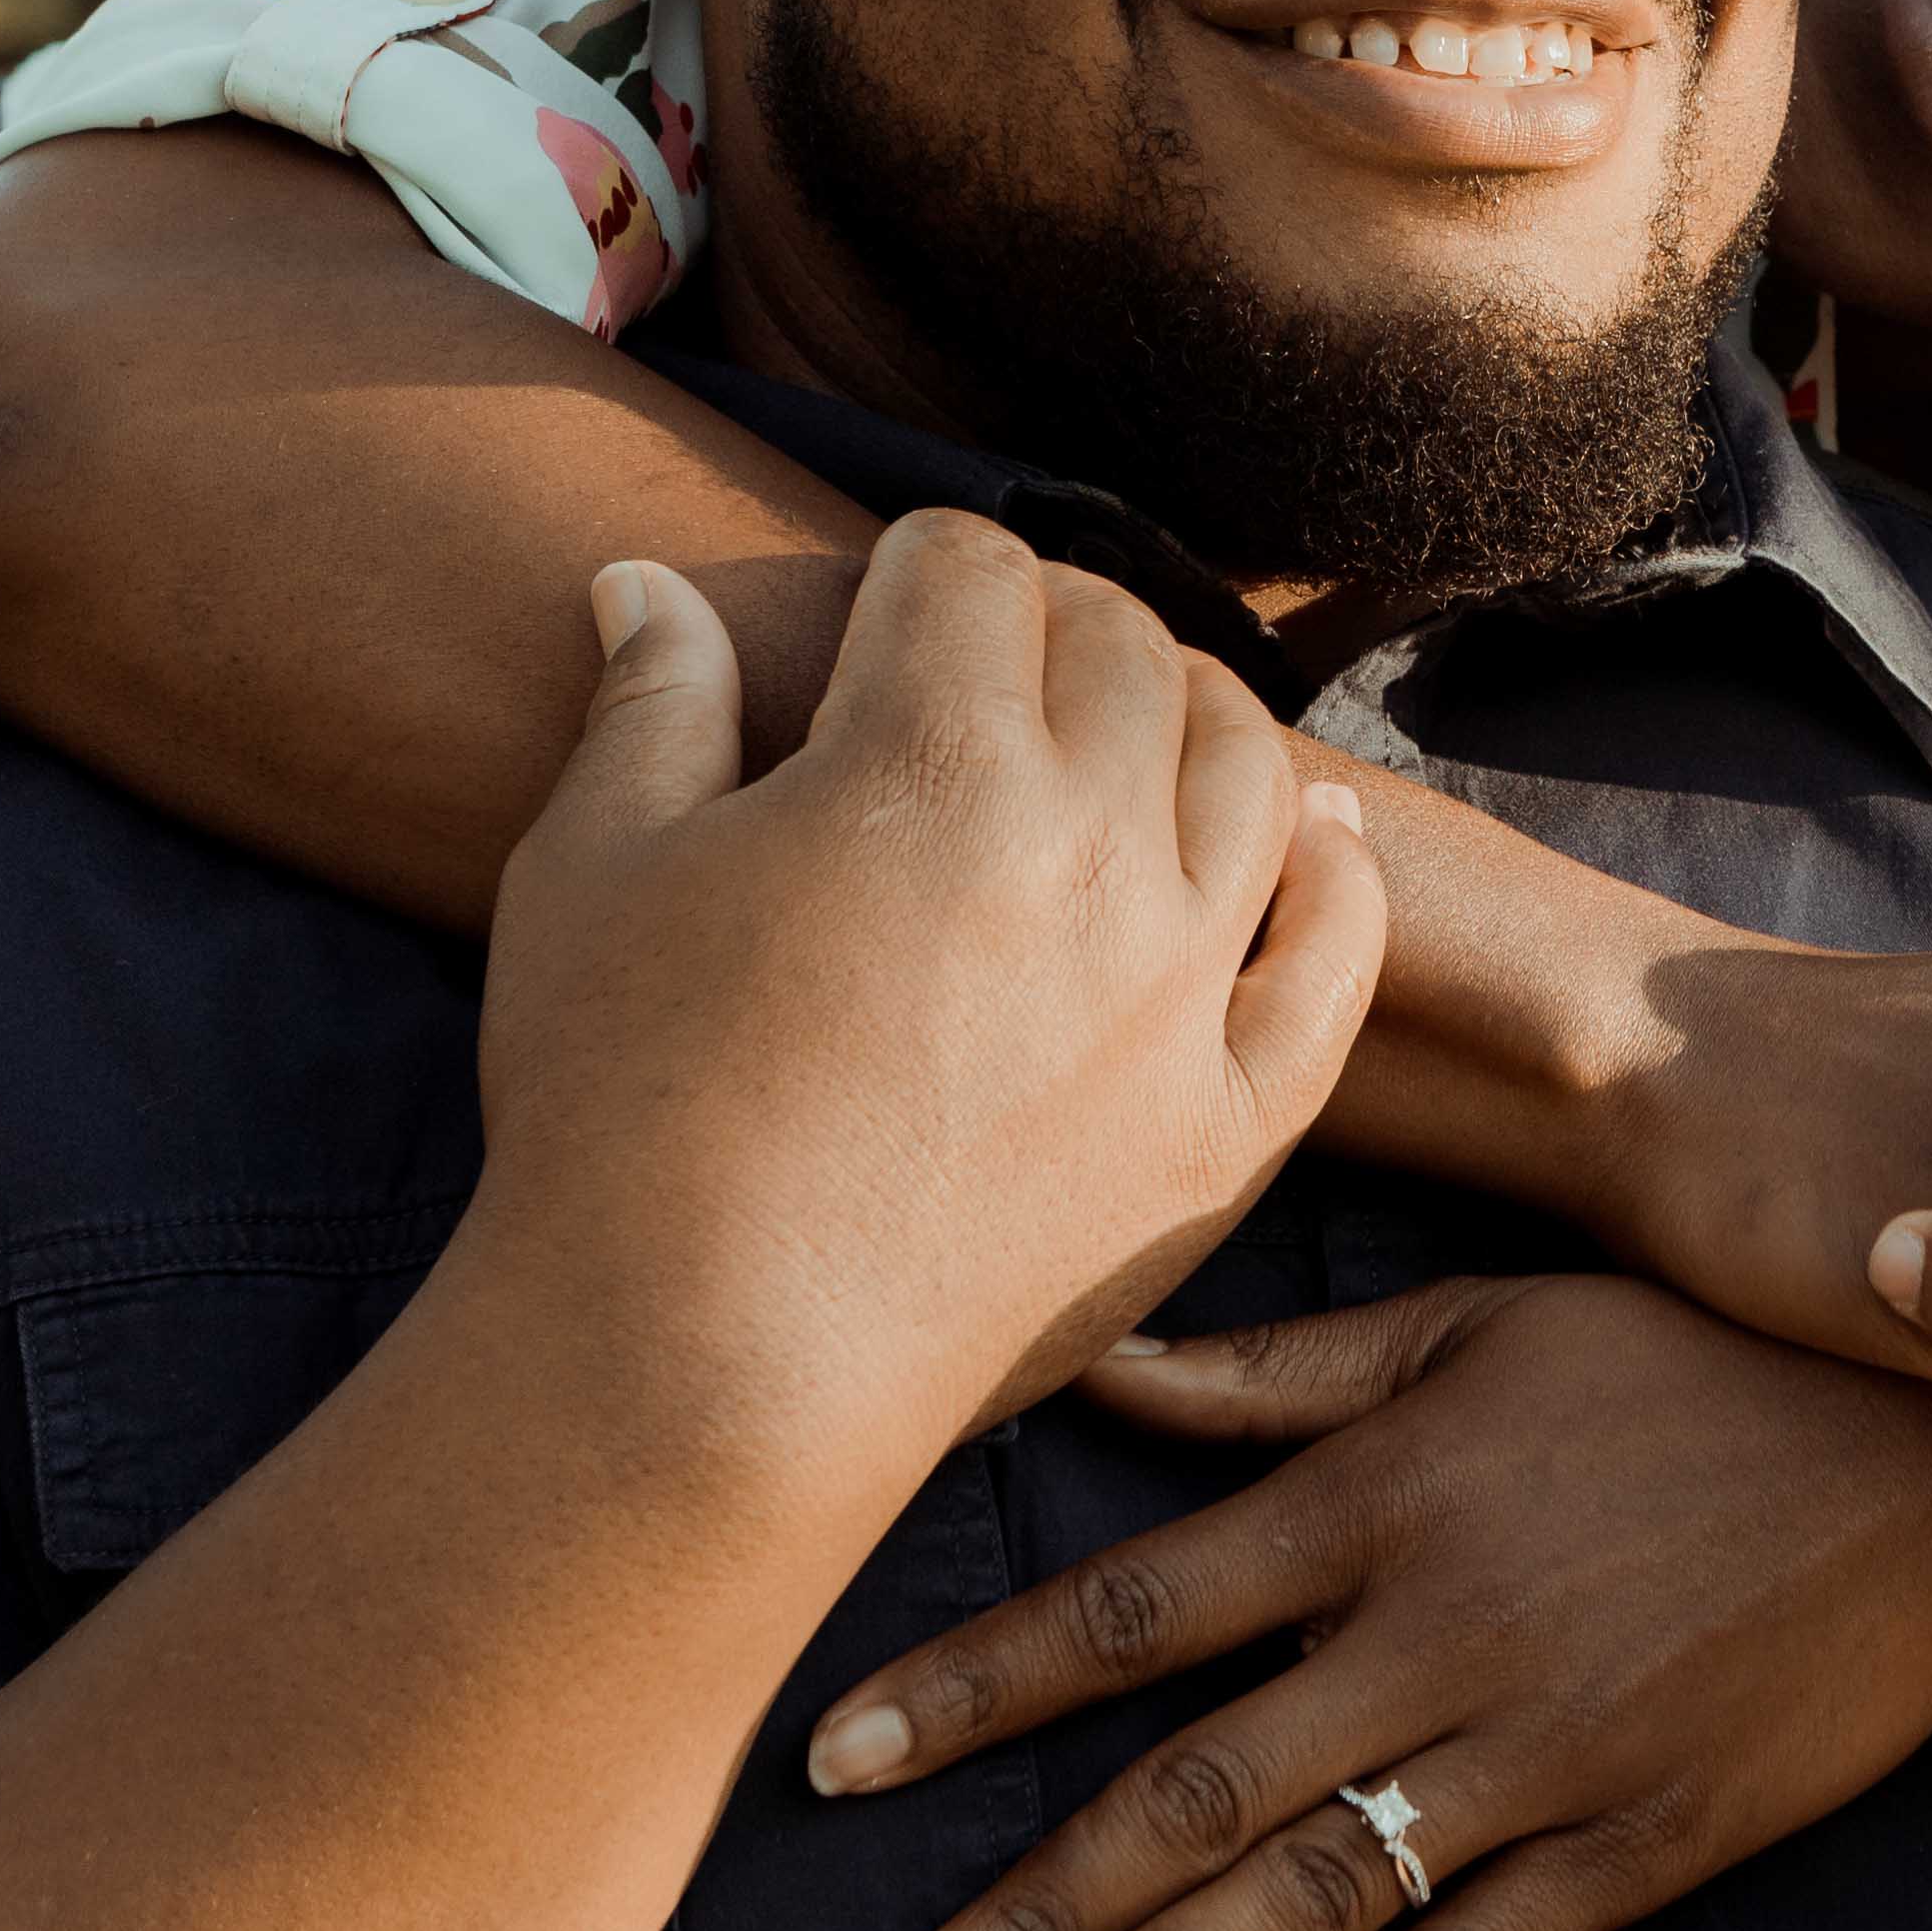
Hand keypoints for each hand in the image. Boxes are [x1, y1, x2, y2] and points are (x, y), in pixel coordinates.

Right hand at [469, 524, 1385, 1490]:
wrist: (699, 1372)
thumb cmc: (617, 1113)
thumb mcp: (591, 874)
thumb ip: (651, 705)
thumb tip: (645, 579)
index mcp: (932, 760)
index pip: (973, 568)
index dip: (926, 558)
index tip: (895, 590)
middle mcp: (1090, 848)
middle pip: (1124, 649)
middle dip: (1059, 617)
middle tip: (1003, 649)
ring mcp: (1178, 991)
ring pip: (1253, 772)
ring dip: (1202, 710)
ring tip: (1150, 712)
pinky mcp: (1225, 1125)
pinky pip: (1333, 965)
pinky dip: (1340, 878)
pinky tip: (1324, 836)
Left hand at [800, 1278, 1931, 1930]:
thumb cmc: (1697, 1355)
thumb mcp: (1482, 1323)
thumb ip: (1282, 1369)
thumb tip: (1097, 1364)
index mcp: (1382, 1488)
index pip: (1129, 1608)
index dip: (972, 1689)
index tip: (833, 1761)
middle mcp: (1434, 1627)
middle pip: (1189, 1787)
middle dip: (1028, 1908)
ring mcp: (1540, 1747)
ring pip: (1310, 1892)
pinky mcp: (1640, 1838)